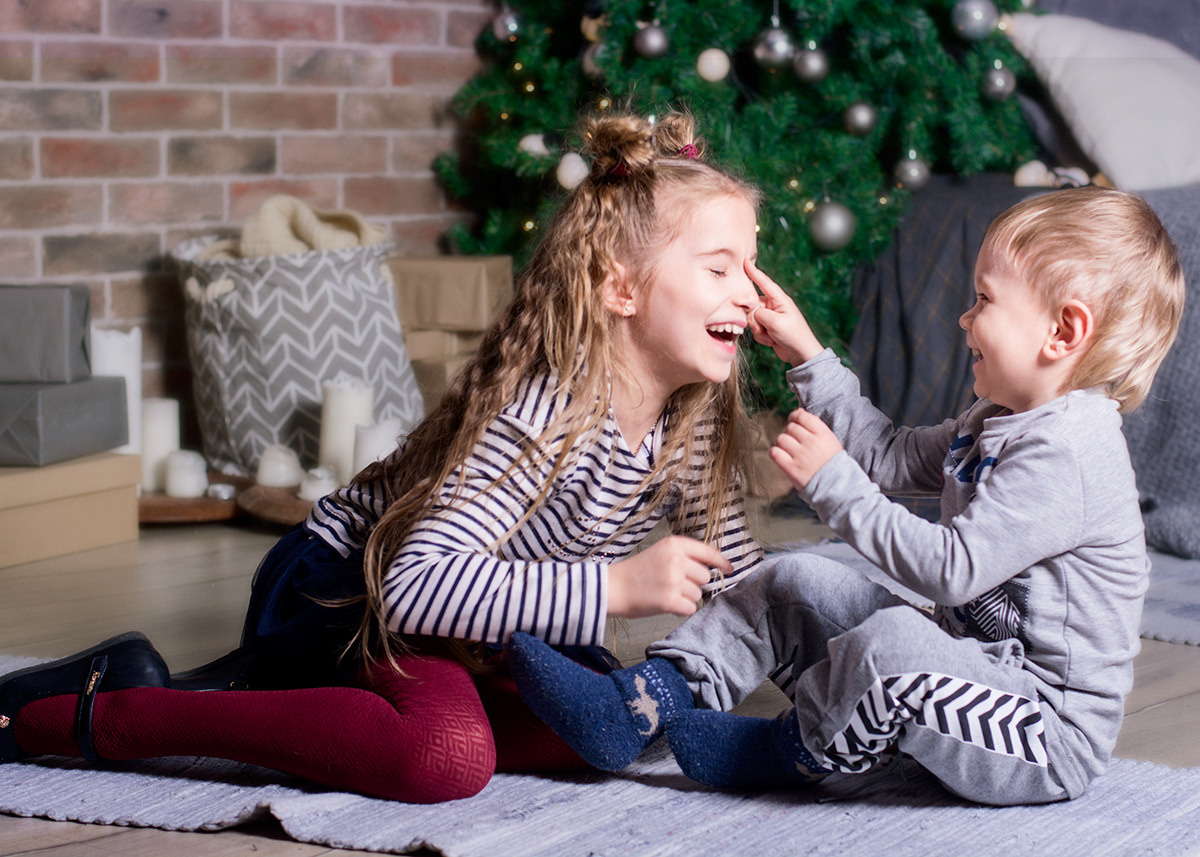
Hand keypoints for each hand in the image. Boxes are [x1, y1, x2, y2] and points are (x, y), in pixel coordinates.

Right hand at [606, 536, 729, 618]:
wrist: (613, 588)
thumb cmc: (637, 572)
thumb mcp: (660, 552)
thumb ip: (684, 556)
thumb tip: (712, 566)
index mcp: (674, 545)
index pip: (708, 552)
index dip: (721, 562)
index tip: (729, 568)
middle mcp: (676, 560)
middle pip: (705, 576)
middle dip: (694, 583)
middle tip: (674, 584)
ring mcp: (673, 580)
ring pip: (698, 594)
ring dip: (686, 597)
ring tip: (666, 593)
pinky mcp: (669, 600)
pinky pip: (690, 608)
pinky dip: (681, 609)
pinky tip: (667, 604)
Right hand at [745, 261, 822, 365]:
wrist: (800, 354)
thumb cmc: (794, 336)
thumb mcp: (776, 322)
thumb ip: (759, 313)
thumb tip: (750, 313)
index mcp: (780, 300)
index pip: (764, 282)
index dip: (754, 272)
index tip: (745, 261)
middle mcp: (774, 306)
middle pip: (753, 305)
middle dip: (755, 319)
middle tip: (765, 328)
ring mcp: (770, 317)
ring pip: (752, 319)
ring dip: (759, 330)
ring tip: (771, 336)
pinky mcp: (767, 327)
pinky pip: (755, 329)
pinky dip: (761, 336)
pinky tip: (771, 341)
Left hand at [769, 408, 842, 489]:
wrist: (835, 486)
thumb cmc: (831, 462)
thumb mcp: (830, 440)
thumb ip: (815, 426)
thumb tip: (798, 411)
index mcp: (822, 434)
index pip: (802, 416)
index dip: (794, 416)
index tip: (793, 421)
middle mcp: (811, 442)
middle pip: (790, 427)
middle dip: (790, 433)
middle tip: (795, 442)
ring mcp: (800, 455)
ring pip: (781, 438)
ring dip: (783, 443)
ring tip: (789, 451)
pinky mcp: (791, 468)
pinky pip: (774, 452)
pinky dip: (775, 453)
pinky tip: (781, 457)